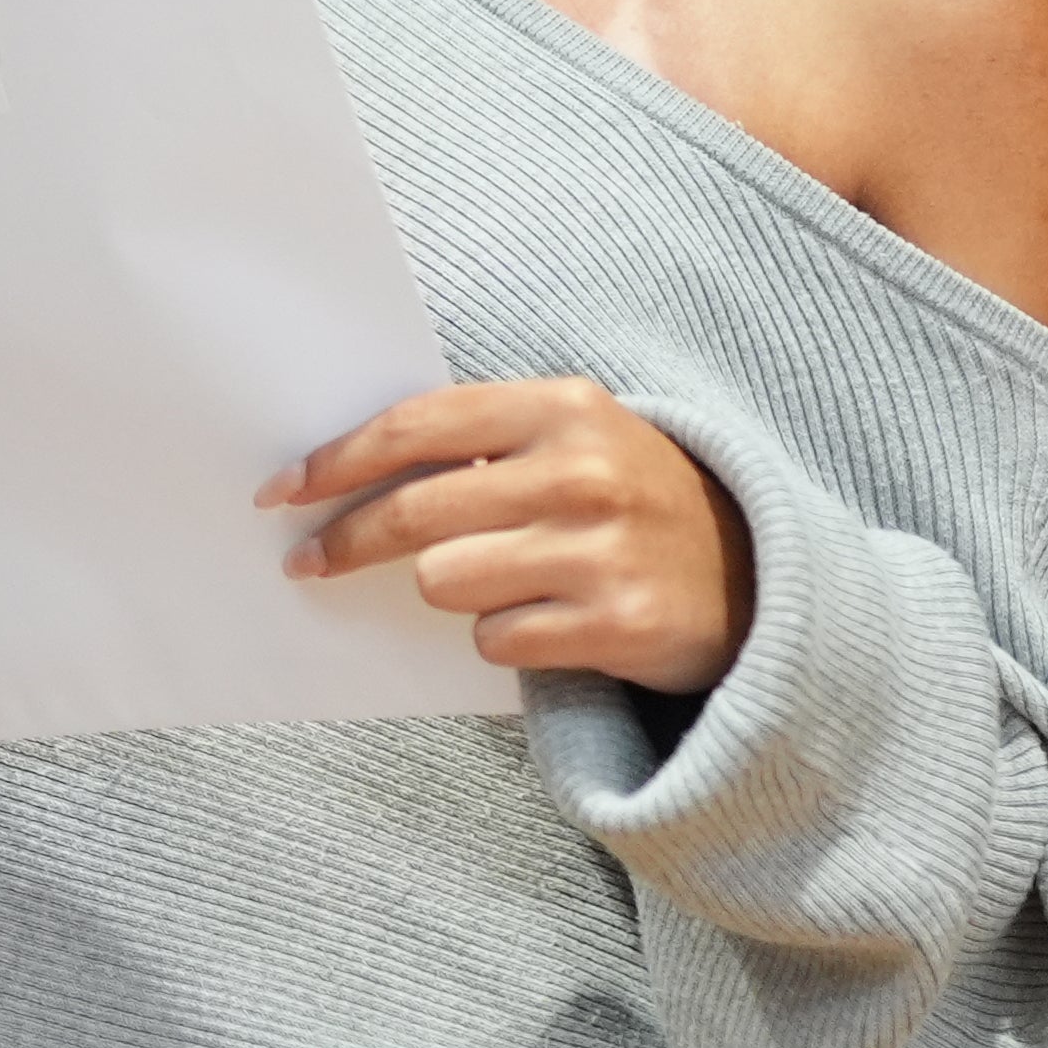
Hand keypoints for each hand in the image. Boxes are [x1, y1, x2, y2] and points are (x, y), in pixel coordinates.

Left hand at [260, 377, 755, 692]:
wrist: (762, 581)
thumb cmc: (637, 502)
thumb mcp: (577, 440)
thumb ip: (483, 440)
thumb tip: (351, 469)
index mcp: (564, 408)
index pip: (418, 425)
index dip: (338, 460)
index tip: (285, 490)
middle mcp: (583, 472)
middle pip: (415, 511)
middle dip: (348, 540)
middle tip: (310, 561)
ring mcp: (602, 550)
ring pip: (445, 580)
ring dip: (456, 590)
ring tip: (506, 582)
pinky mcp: (615, 623)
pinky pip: (497, 639)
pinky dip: (505, 637)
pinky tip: (548, 621)